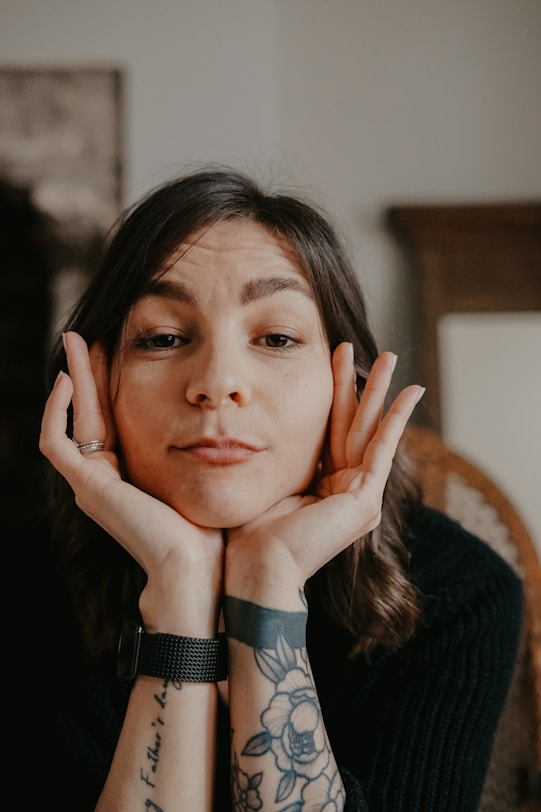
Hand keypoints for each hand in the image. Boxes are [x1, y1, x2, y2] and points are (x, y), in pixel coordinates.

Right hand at [39, 331, 223, 633]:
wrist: (202, 573)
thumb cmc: (218, 530)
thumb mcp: (214, 475)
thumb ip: (215, 448)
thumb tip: (240, 415)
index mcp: (135, 478)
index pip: (116, 419)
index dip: (115, 384)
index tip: (125, 346)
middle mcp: (108, 480)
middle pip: (90, 413)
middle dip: (90, 373)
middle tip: (89, 334)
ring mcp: (92, 485)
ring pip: (71, 420)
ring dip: (74, 380)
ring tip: (78, 341)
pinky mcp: (87, 488)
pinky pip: (55, 443)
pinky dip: (57, 411)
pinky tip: (69, 379)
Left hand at [224, 344, 423, 605]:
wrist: (256, 567)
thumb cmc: (249, 531)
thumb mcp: (265, 479)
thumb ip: (275, 454)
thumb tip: (252, 423)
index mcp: (323, 486)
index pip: (332, 430)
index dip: (333, 394)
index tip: (332, 358)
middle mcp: (346, 490)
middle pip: (354, 425)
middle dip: (361, 386)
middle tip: (368, 351)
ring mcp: (359, 496)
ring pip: (371, 431)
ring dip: (381, 392)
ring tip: (391, 357)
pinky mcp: (365, 499)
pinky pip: (383, 448)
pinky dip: (398, 419)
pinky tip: (411, 392)